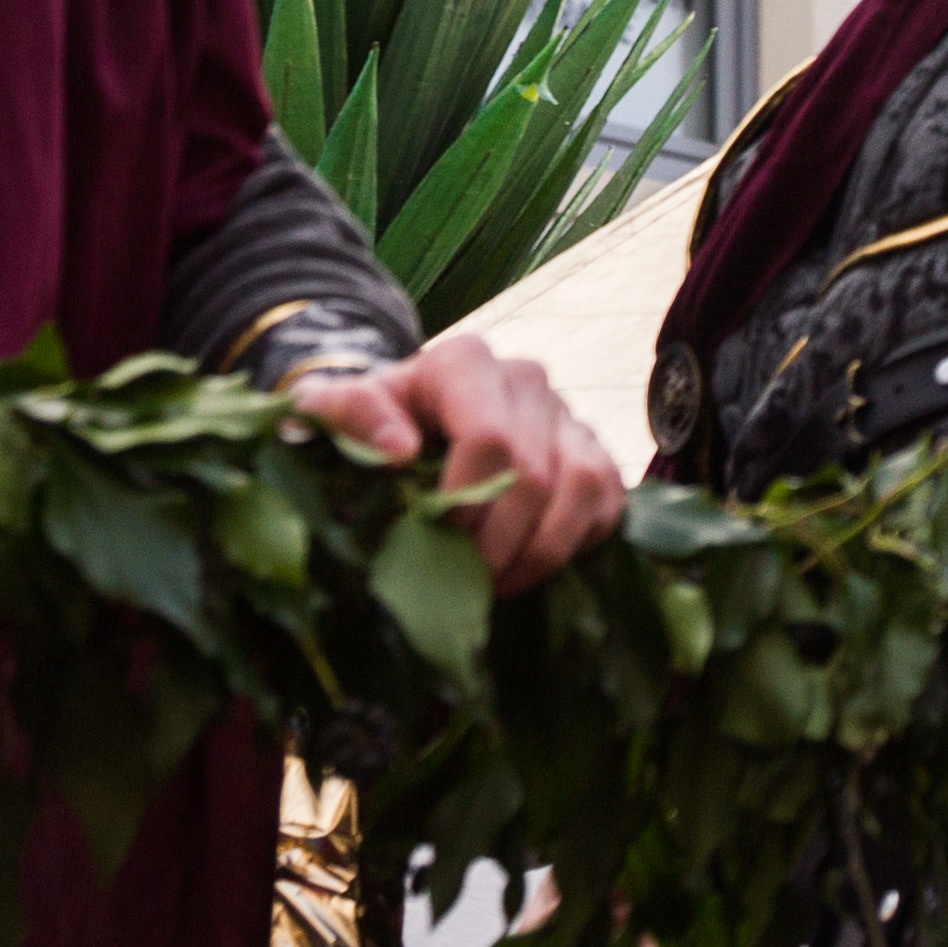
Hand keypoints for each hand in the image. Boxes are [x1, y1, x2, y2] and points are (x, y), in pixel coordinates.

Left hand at [289, 335, 621, 594]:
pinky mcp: (595, 449)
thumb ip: (349, 415)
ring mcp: (566, 414)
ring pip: (583, 486)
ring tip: (501, 583)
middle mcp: (525, 378)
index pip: (488, 438)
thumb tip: (399, 449)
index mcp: (463, 362)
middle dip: (498, 542)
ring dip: (543, 550)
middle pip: (533, 474)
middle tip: (465, 581)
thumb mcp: (337, 410)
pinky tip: (533, 565)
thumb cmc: (373, 421)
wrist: (411, 416)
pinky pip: (610, 499)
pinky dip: (579, 542)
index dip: (466, 504)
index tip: (436, 540)